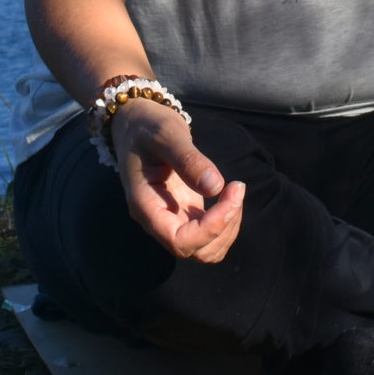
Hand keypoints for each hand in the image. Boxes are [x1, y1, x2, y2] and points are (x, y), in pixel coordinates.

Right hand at [110, 99, 244, 263]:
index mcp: (145, 205)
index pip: (179, 241)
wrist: (137, 124)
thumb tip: (215, 187)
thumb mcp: (166, 134)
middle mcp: (156, 219)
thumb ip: (188, 160)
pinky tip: (229, 194)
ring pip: (205, 250)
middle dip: (223, 226)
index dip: (210, 228)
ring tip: (234, 191)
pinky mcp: (184, 213)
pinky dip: (226, 221)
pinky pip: (209, 235)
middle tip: (236, 187)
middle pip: (194, 250)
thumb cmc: (147, 126)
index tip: (230, 193)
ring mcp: (170, 218)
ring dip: (227, 228)